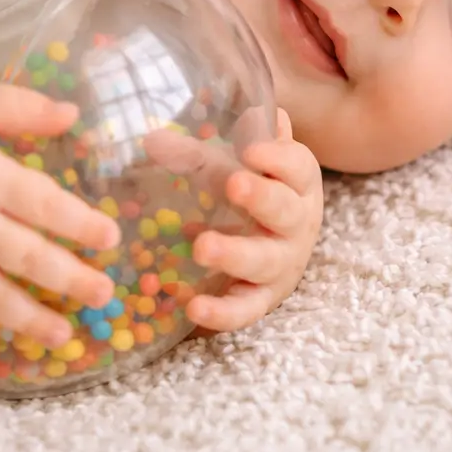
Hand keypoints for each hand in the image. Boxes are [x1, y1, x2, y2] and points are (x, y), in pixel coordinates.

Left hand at [144, 108, 323, 332]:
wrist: (279, 247)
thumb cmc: (252, 194)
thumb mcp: (232, 166)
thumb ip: (198, 151)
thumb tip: (154, 138)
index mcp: (297, 184)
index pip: (297, 166)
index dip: (277, 157)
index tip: (251, 149)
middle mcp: (297, 225)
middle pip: (285, 211)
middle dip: (261, 197)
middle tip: (234, 184)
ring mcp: (281, 264)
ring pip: (264, 261)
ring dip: (235, 254)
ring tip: (202, 247)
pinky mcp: (262, 299)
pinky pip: (246, 309)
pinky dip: (224, 313)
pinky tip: (195, 308)